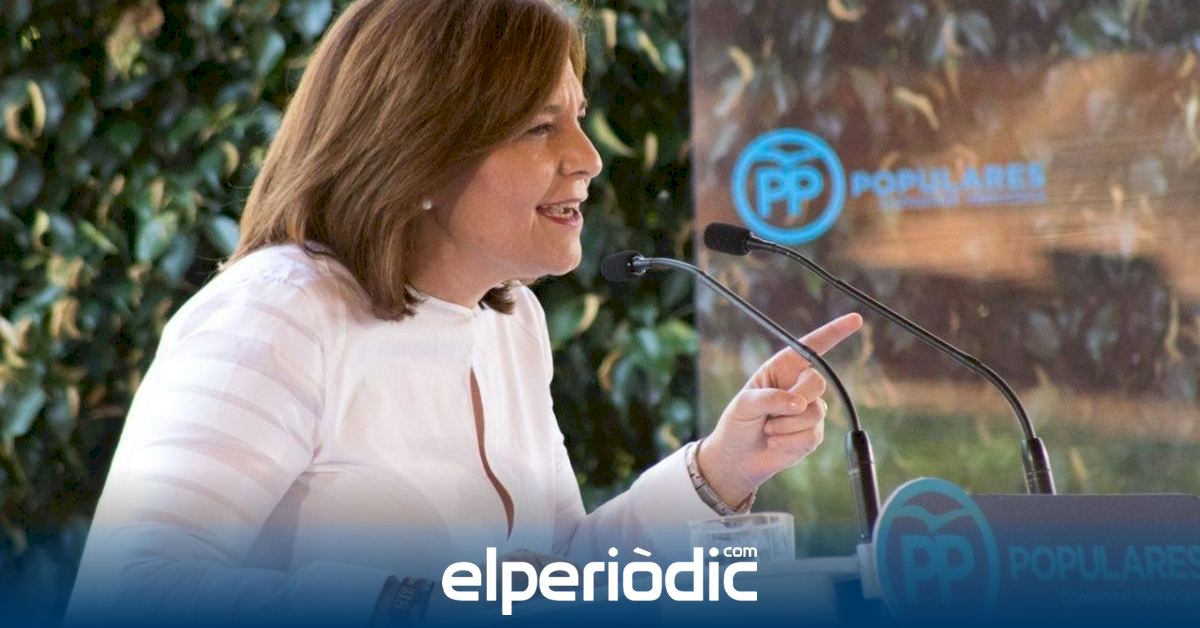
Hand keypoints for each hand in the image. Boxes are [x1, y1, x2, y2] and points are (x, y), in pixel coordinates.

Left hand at [697, 313, 862, 505]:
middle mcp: (798, 385)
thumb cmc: (737, 424)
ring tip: (768, 429)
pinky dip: (789, 441)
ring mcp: (808, 409)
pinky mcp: (812, 433)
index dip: (834, 332)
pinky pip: (811, 435)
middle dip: (796, 399)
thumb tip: (799, 404)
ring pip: (815, 413)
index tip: (855, 319)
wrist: (738, 458)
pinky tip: (775, 442)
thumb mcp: (744, 405)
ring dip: (786, 425)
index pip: (811, 347)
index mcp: (782, 368)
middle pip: (817, 382)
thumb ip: (770, 398)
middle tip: (771, 415)